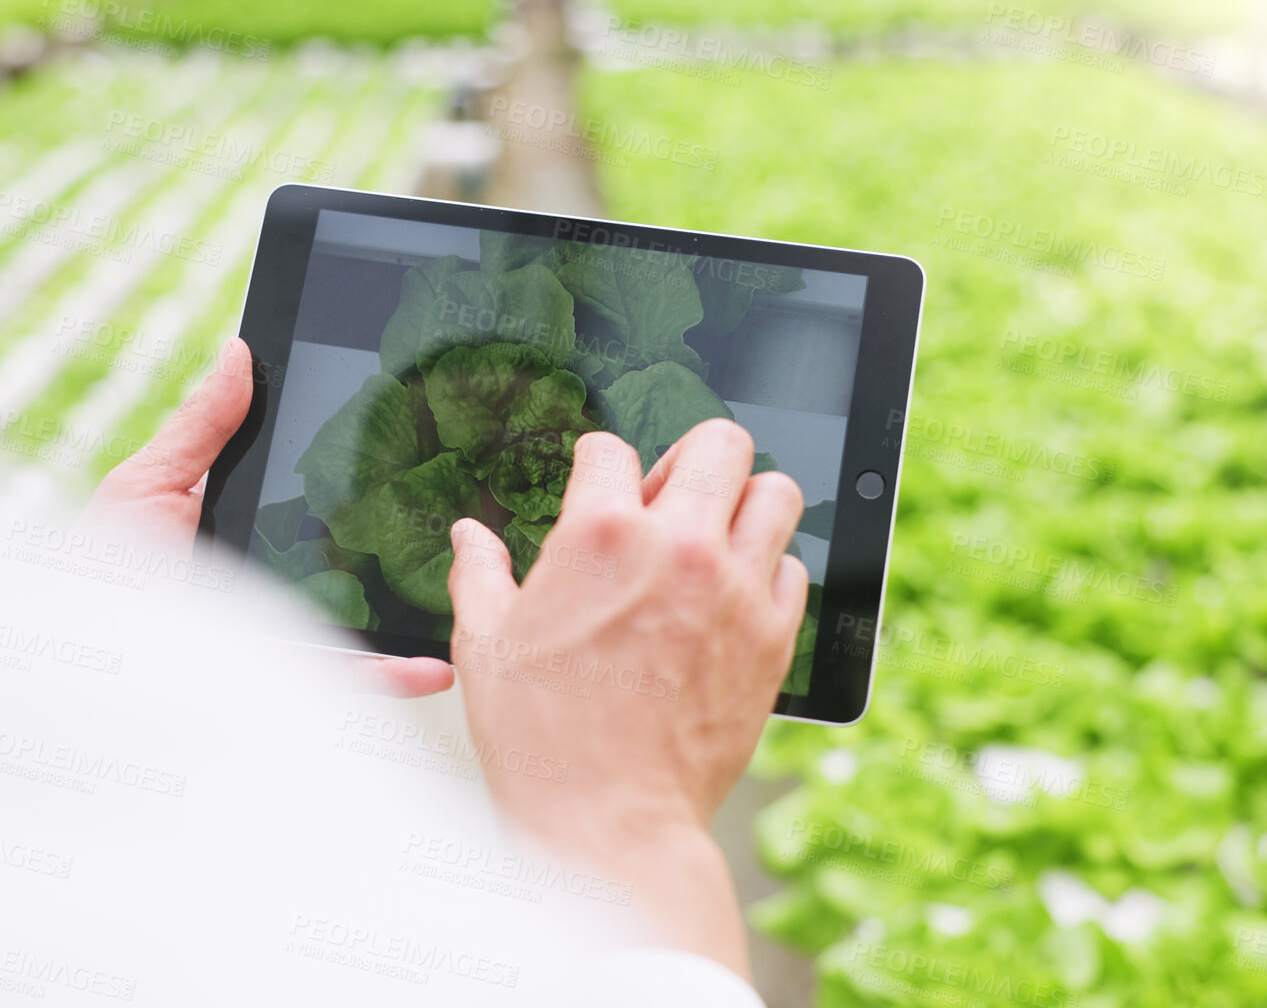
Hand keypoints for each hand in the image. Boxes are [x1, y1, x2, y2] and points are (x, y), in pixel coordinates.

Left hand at [82, 337, 452, 697]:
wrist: (72, 661)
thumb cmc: (94, 569)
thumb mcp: (146, 486)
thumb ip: (202, 428)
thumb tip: (241, 351)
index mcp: (247, 528)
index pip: (318, 499)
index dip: (367, 478)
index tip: (422, 440)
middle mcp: (275, 581)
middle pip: (358, 559)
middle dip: (417, 546)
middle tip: (476, 516)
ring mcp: (285, 628)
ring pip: (368, 621)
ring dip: (421, 613)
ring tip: (473, 589)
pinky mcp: (283, 671)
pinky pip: (346, 676)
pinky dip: (393, 676)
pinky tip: (433, 667)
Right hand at [444, 419, 808, 977]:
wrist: (611, 822)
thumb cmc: (543, 741)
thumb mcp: (487, 645)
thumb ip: (480, 573)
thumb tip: (470, 535)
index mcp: (602, 536)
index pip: (611, 449)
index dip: (597, 465)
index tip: (598, 487)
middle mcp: (680, 548)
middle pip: (719, 444)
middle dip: (690, 458)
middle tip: (670, 495)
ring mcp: (736, 591)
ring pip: (778, 493)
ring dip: (746, 503)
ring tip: (716, 534)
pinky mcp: (773, 638)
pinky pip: (795, 570)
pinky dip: (770, 571)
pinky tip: (735, 594)